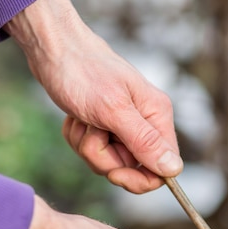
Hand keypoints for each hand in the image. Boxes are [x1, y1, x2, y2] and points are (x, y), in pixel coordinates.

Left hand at [4, 0, 182, 193]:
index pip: (162, 169)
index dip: (139, 179)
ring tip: (82, 120)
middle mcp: (145, 122)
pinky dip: (78, 138)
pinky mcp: (104, 125)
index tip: (114, 174)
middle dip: (104, 157)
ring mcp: (123, 125)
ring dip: (87, 145)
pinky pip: (93, 150)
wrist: (54, 49)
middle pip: (131, 168)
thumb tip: (174, 169)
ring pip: (108, 161)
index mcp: (156, 116)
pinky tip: (75, 119)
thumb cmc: (83, 71)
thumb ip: (145, 142)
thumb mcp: (114, 110)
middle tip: (91, 132)